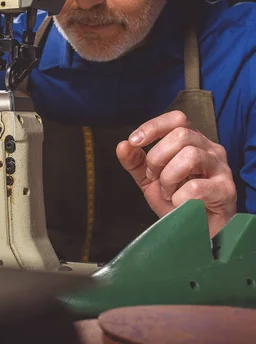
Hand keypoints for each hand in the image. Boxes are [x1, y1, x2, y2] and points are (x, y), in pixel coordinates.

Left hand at [116, 111, 235, 236]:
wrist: (195, 230)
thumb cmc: (176, 201)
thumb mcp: (150, 180)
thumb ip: (136, 162)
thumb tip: (123, 145)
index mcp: (193, 142)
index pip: (177, 119)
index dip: (153, 126)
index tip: (134, 141)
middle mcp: (210, 149)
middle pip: (181, 135)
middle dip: (157, 158)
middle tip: (153, 177)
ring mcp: (221, 169)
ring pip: (190, 156)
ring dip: (169, 177)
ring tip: (168, 192)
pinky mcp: (226, 191)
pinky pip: (196, 187)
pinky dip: (179, 197)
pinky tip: (180, 204)